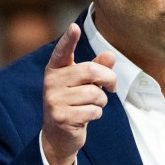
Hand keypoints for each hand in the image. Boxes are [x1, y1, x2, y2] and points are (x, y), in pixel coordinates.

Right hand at [41, 23, 115, 164]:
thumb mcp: (84, 84)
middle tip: (112, 86)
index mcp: (56, 70)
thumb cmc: (74, 103)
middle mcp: (52, 83)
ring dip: (102, 101)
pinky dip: (96, 114)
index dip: (69, 40)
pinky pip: (93, 111)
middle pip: (90, 71)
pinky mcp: (62, 117)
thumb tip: (110, 56)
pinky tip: (86, 117)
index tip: (74, 27)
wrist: (58, 136)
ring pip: (94, 93)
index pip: (62, 51)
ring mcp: (55, 100)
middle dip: (108, 79)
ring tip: (92, 105)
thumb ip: (97, 68)